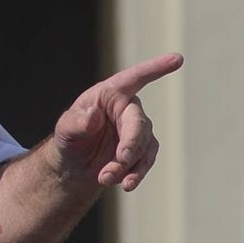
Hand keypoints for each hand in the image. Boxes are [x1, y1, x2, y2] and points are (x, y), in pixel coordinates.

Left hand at [49, 53, 183, 191]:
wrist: (75, 165)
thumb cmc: (70, 137)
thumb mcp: (66, 128)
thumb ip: (77, 121)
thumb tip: (93, 115)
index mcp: (110, 93)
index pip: (135, 78)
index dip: (156, 68)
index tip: (177, 58)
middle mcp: (128, 108)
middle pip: (138, 123)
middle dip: (130, 145)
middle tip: (120, 160)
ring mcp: (138, 130)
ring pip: (143, 147)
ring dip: (127, 165)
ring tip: (105, 178)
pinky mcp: (142, 150)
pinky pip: (145, 161)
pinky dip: (135, 174)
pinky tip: (125, 184)